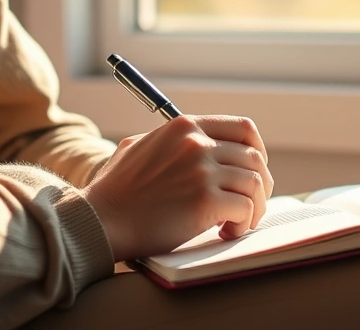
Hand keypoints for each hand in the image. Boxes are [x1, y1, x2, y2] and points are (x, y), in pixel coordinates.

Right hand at [83, 115, 273, 261]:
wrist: (99, 220)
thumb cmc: (115, 191)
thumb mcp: (140, 147)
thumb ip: (172, 141)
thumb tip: (200, 143)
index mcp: (185, 127)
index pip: (243, 129)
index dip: (257, 152)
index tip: (255, 172)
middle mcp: (197, 143)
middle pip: (255, 158)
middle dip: (260, 185)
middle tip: (251, 205)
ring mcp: (202, 170)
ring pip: (255, 184)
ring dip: (254, 208)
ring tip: (236, 223)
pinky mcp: (204, 201)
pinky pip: (246, 209)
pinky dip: (243, 224)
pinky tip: (225, 232)